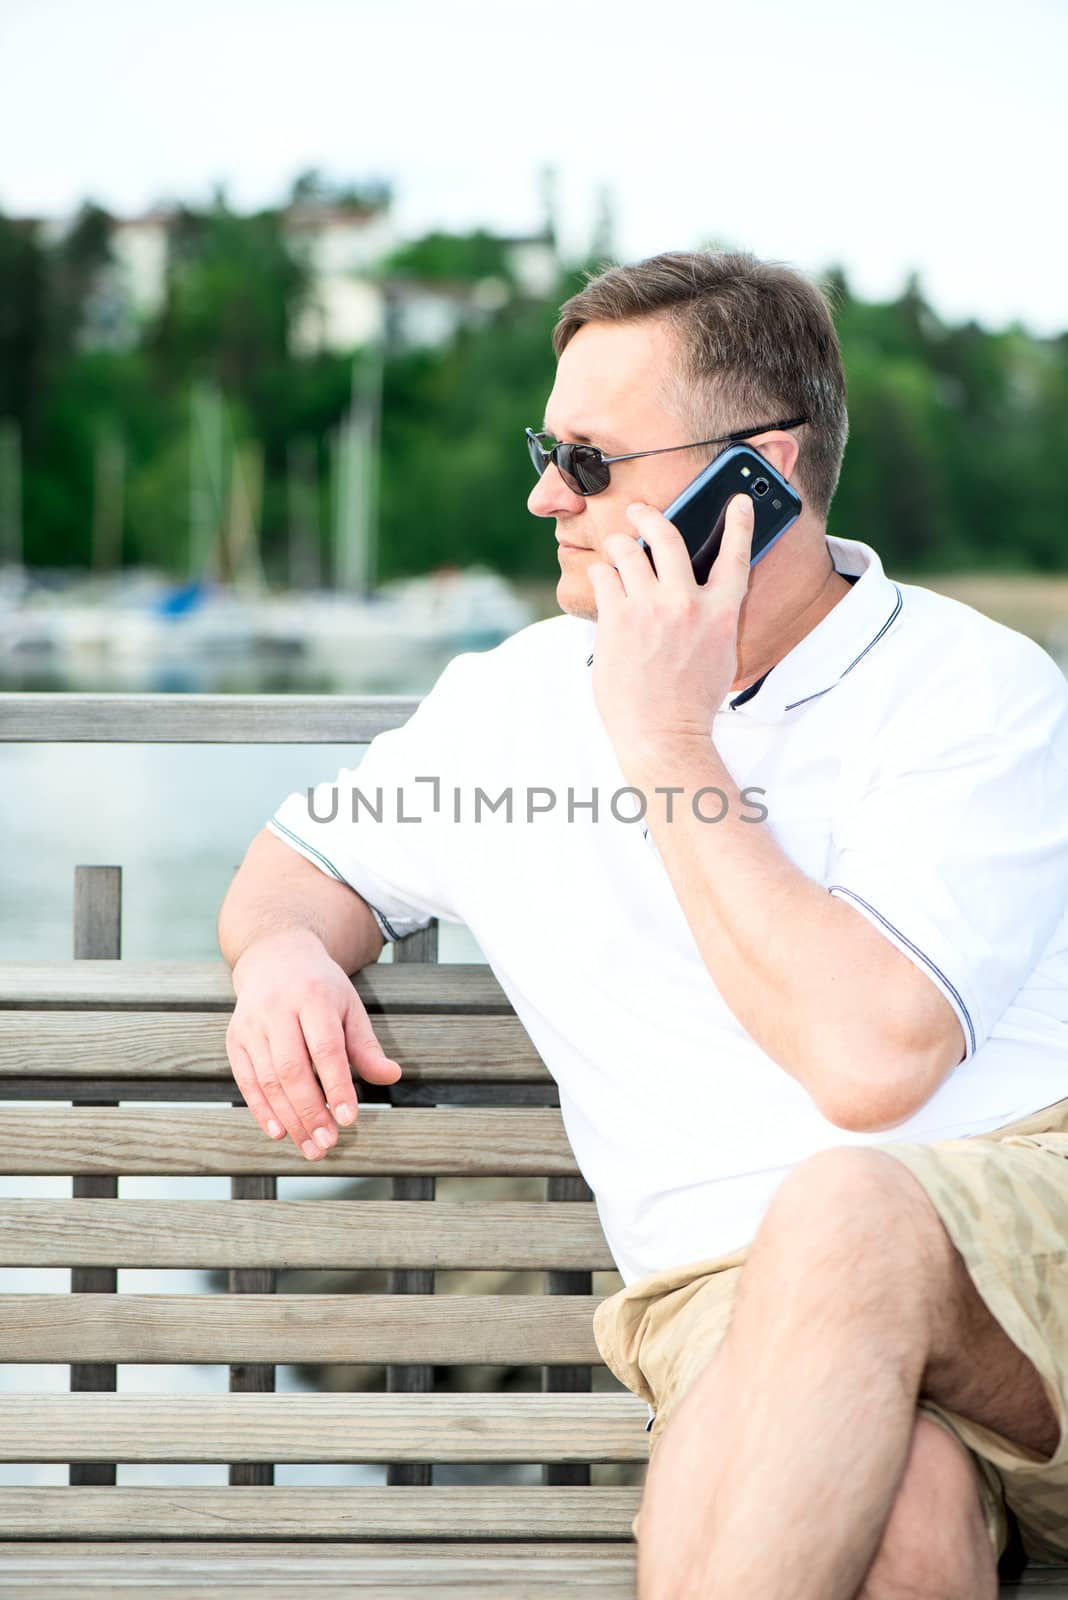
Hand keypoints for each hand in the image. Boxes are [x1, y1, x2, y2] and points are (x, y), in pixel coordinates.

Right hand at [226, 927, 401, 1160]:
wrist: (274, 956)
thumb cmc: (320, 987)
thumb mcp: (349, 1007)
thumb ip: (366, 1046)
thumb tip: (391, 1076)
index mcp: (313, 997)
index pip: (326, 1049)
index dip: (337, 1086)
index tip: (349, 1119)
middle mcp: (277, 1009)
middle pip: (292, 1070)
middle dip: (311, 1112)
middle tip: (328, 1143)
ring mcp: (251, 1024)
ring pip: (268, 1080)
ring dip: (290, 1119)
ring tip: (311, 1146)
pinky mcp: (234, 1038)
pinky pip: (246, 1081)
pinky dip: (261, 1110)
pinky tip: (279, 1132)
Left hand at [587, 492, 754, 766]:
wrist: (662, 734)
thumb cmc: (690, 701)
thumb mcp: (718, 656)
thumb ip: (711, 619)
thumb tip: (698, 594)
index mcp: (721, 613)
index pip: (737, 556)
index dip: (741, 524)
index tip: (740, 502)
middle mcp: (687, 604)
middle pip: (669, 537)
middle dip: (650, 515)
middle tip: (639, 510)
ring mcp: (651, 608)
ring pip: (628, 551)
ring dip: (618, 543)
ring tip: (614, 547)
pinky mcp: (618, 618)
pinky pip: (604, 576)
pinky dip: (601, 574)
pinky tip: (602, 581)